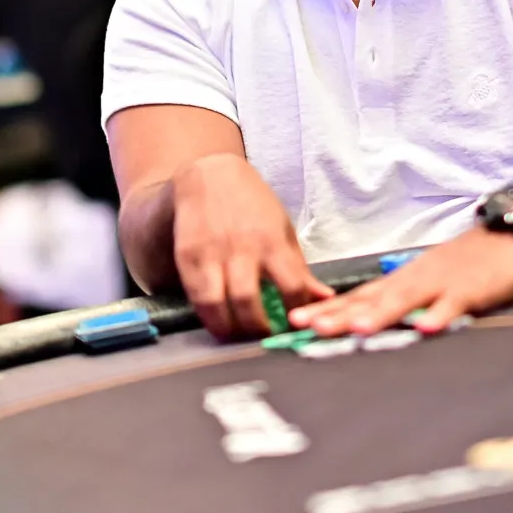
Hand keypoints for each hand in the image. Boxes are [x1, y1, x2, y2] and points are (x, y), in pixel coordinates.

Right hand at [171, 153, 332, 339]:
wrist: (210, 176)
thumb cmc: (253, 205)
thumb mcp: (283, 230)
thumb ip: (300, 269)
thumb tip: (325, 299)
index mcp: (272, 241)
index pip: (293, 286)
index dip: (298, 311)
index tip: (297, 323)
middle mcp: (241, 248)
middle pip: (248, 302)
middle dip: (256, 328)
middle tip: (263, 336)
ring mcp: (211, 253)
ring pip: (216, 304)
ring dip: (228, 328)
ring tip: (238, 335)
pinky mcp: (187, 257)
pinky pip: (195, 296)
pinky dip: (206, 315)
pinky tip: (217, 319)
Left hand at [289, 228, 512, 337]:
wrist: (504, 239)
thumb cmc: (461, 267)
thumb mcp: (422, 283)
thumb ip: (394, 303)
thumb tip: (359, 323)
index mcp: (399, 281)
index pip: (356, 297)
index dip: (326, 309)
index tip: (294, 320)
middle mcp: (412, 281)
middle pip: (371, 299)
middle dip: (340, 314)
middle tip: (307, 325)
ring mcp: (439, 285)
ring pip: (405, 300)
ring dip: (381, 314)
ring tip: (358, 328)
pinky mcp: (469, 290)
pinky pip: (453, 305)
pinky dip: (439, 316)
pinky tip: (425, 329)